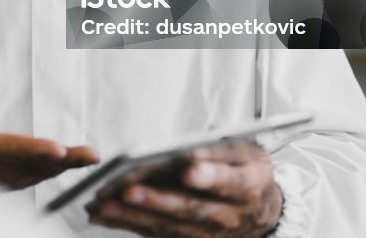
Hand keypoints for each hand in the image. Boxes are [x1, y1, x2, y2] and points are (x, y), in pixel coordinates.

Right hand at [0, 59, 98, 188]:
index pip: (8, 150)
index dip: (33, 151)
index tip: (57, 149)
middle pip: (33, 164)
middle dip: (62, 161)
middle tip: (89, 155)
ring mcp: (7, 177)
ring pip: (42, 172)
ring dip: (69, 165)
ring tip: (92, 157)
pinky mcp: (16, 178)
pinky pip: (43, 173)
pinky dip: (65, 167)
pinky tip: (84, 160)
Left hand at [85, 140, 282, 237]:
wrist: (261, 212)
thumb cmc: (247, 172)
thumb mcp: (247, 151)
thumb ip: (222, 144)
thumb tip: (202, 136)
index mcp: (248, 185)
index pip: (228, 181)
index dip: (209, 176)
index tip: (188, 170)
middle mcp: (228, 214)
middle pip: (190, 207)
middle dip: (156, 199)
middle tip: (128, 189)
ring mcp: (208, 231)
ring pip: (167, 224)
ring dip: (132, 215)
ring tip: (104, 203)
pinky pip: (156, 232)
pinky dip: (127, 223)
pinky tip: (104, 214)